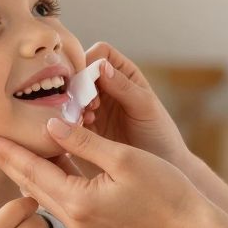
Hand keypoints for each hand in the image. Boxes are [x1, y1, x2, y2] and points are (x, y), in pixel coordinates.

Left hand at [0, 118, 204, 227]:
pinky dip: (46, 182)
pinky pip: (60, 202)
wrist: (189, 227)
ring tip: (4, 154)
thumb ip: (83, 141)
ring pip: (44, 196)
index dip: (7, 151)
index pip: (32, 171)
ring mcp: (83, 227)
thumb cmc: (164, 189)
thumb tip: (50, 125)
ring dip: (24, 173)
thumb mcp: (124, 158)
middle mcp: (74, 219)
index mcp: (78, 201)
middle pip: (29, 186)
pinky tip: (40, 170)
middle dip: (6, 162)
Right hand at [81, 42, 191, 165]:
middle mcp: (106, 87)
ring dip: (73, 104)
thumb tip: (101, 65)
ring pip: (71, 96)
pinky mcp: (84, 128)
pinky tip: (80, 131)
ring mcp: (93, 108)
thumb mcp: (146, 108)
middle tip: (89, 105)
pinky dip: (69, 121)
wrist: (159, 173)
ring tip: (88, 120)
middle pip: (80, 73)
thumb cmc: (160, 134)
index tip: (87, 79)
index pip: (100, 54)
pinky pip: (68, 118)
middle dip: (78, 85)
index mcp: (123, 74)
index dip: (90, 60)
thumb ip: (125, 87)